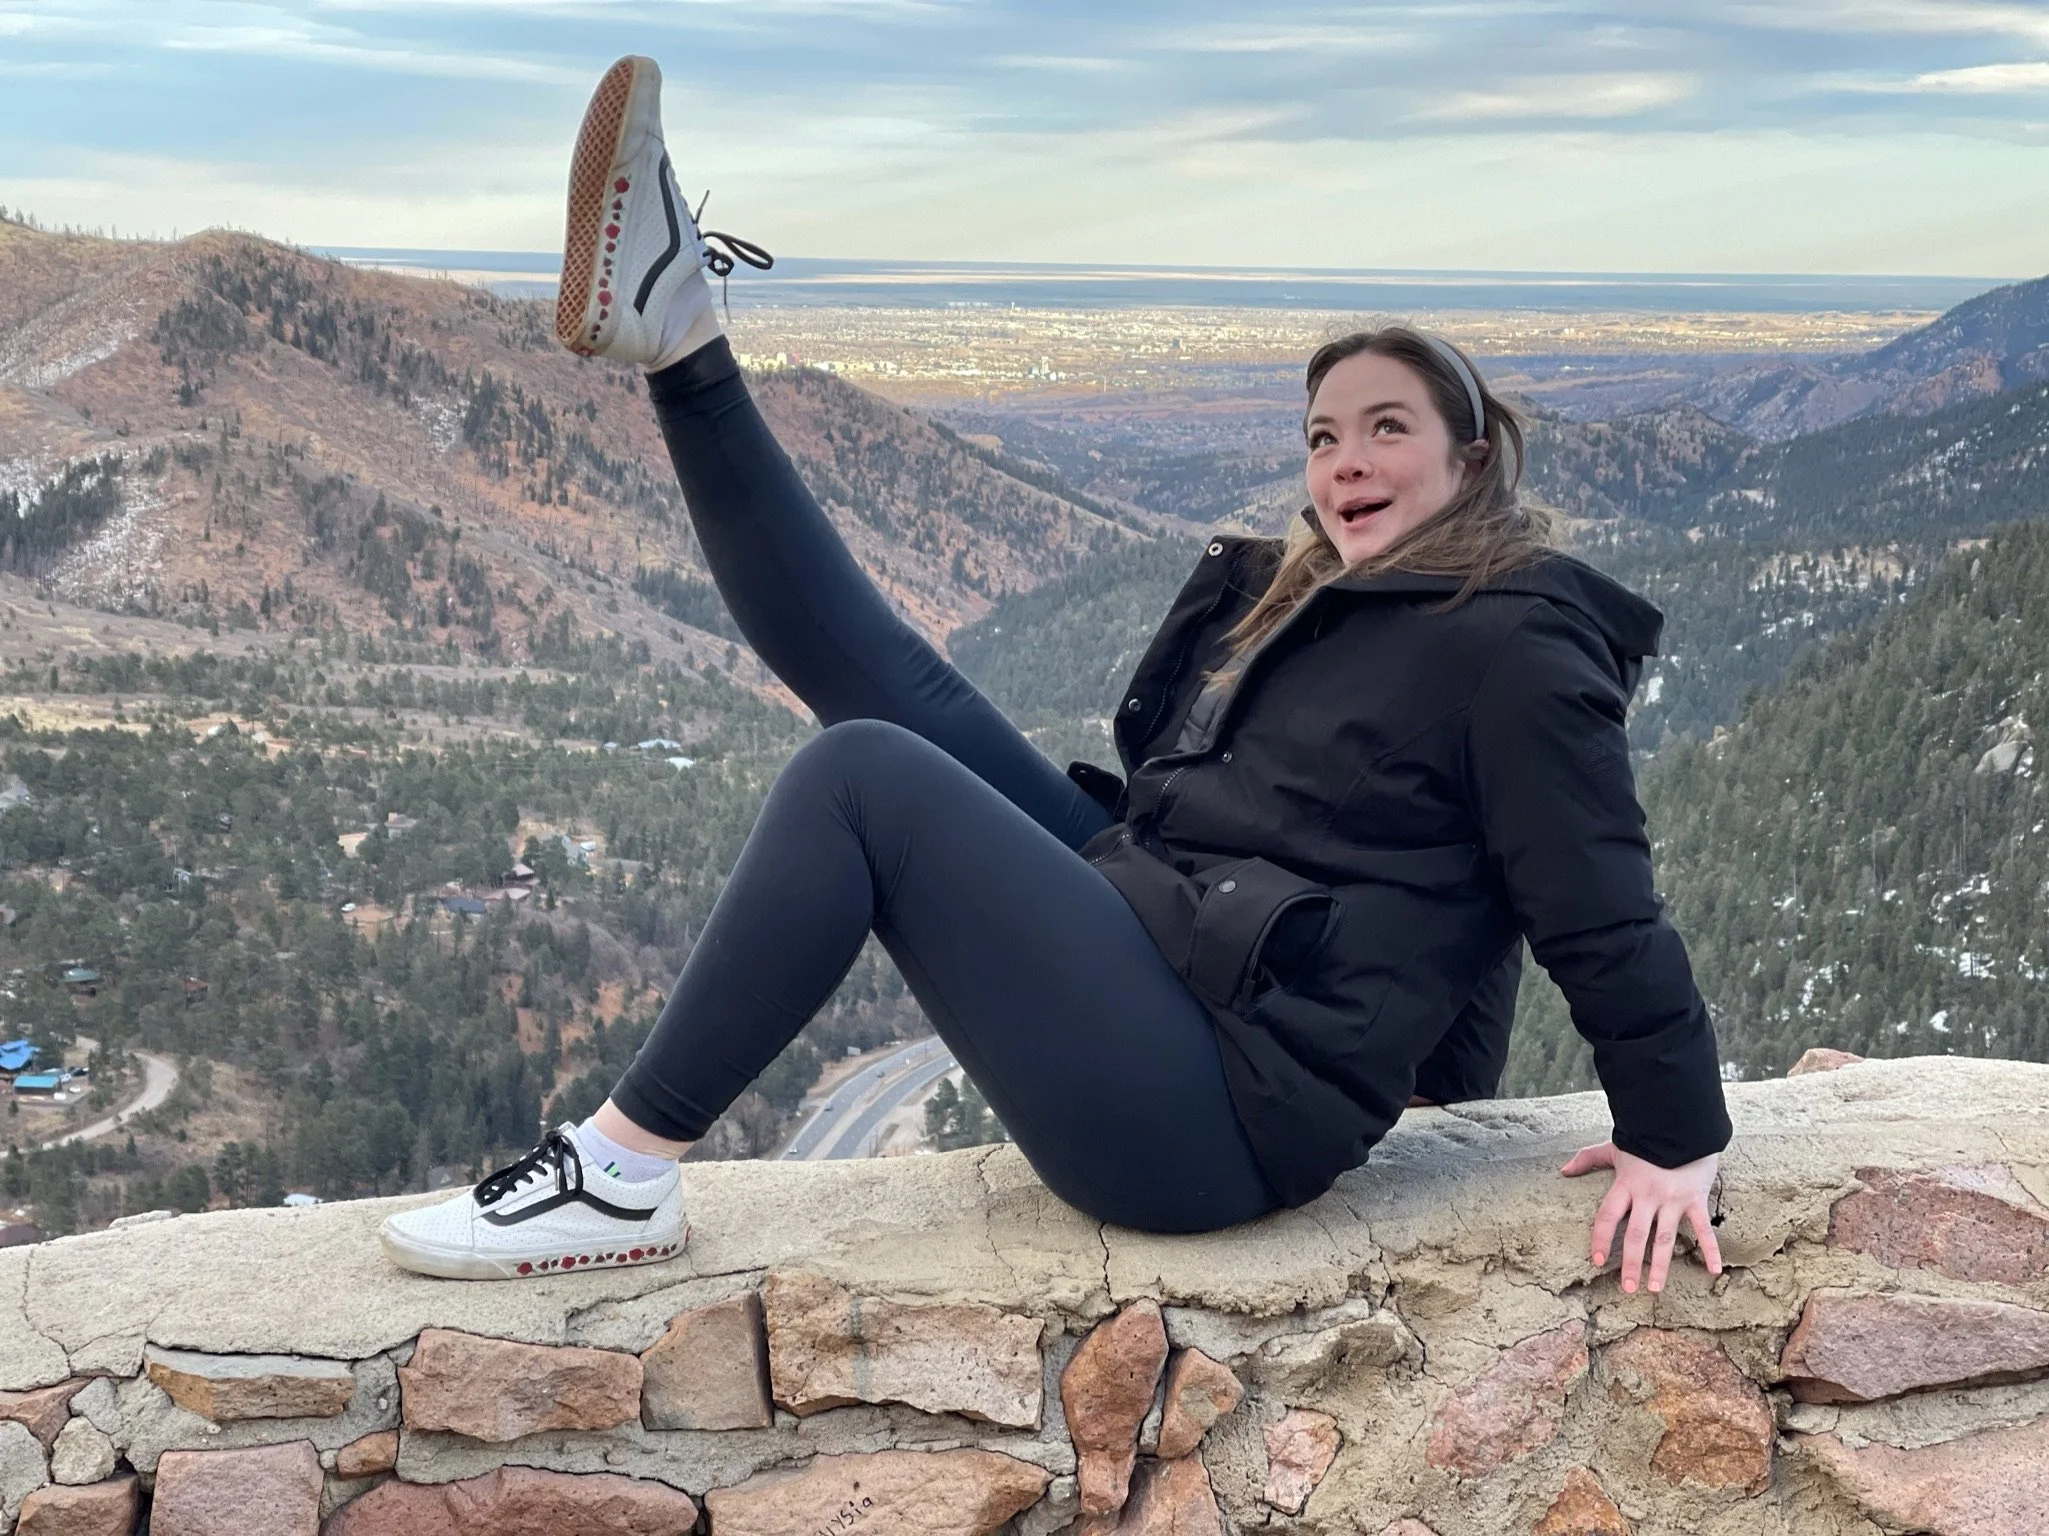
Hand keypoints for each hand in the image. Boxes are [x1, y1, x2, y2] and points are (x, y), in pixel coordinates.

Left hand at [1560, 1141, 1721, 1293]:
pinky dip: (1711, 1250)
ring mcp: (1673, 1199)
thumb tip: (1563, 1170)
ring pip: (1665, 1238)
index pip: (1607, 1216)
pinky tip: (1713, 1270)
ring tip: (1655, 1288)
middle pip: (1636, 1234)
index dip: (1600, 1238)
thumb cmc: (1646, 1138)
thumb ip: (1588, 1159)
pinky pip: (1704, 1229)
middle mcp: (1648, 1195)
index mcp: (1626, 1184)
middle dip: (1630, 1263)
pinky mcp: (1696, 1199)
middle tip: (1627, 1288)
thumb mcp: (1614, 1147)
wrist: (1682, 1125)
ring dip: (1660, 1265)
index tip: (1597, 1260)